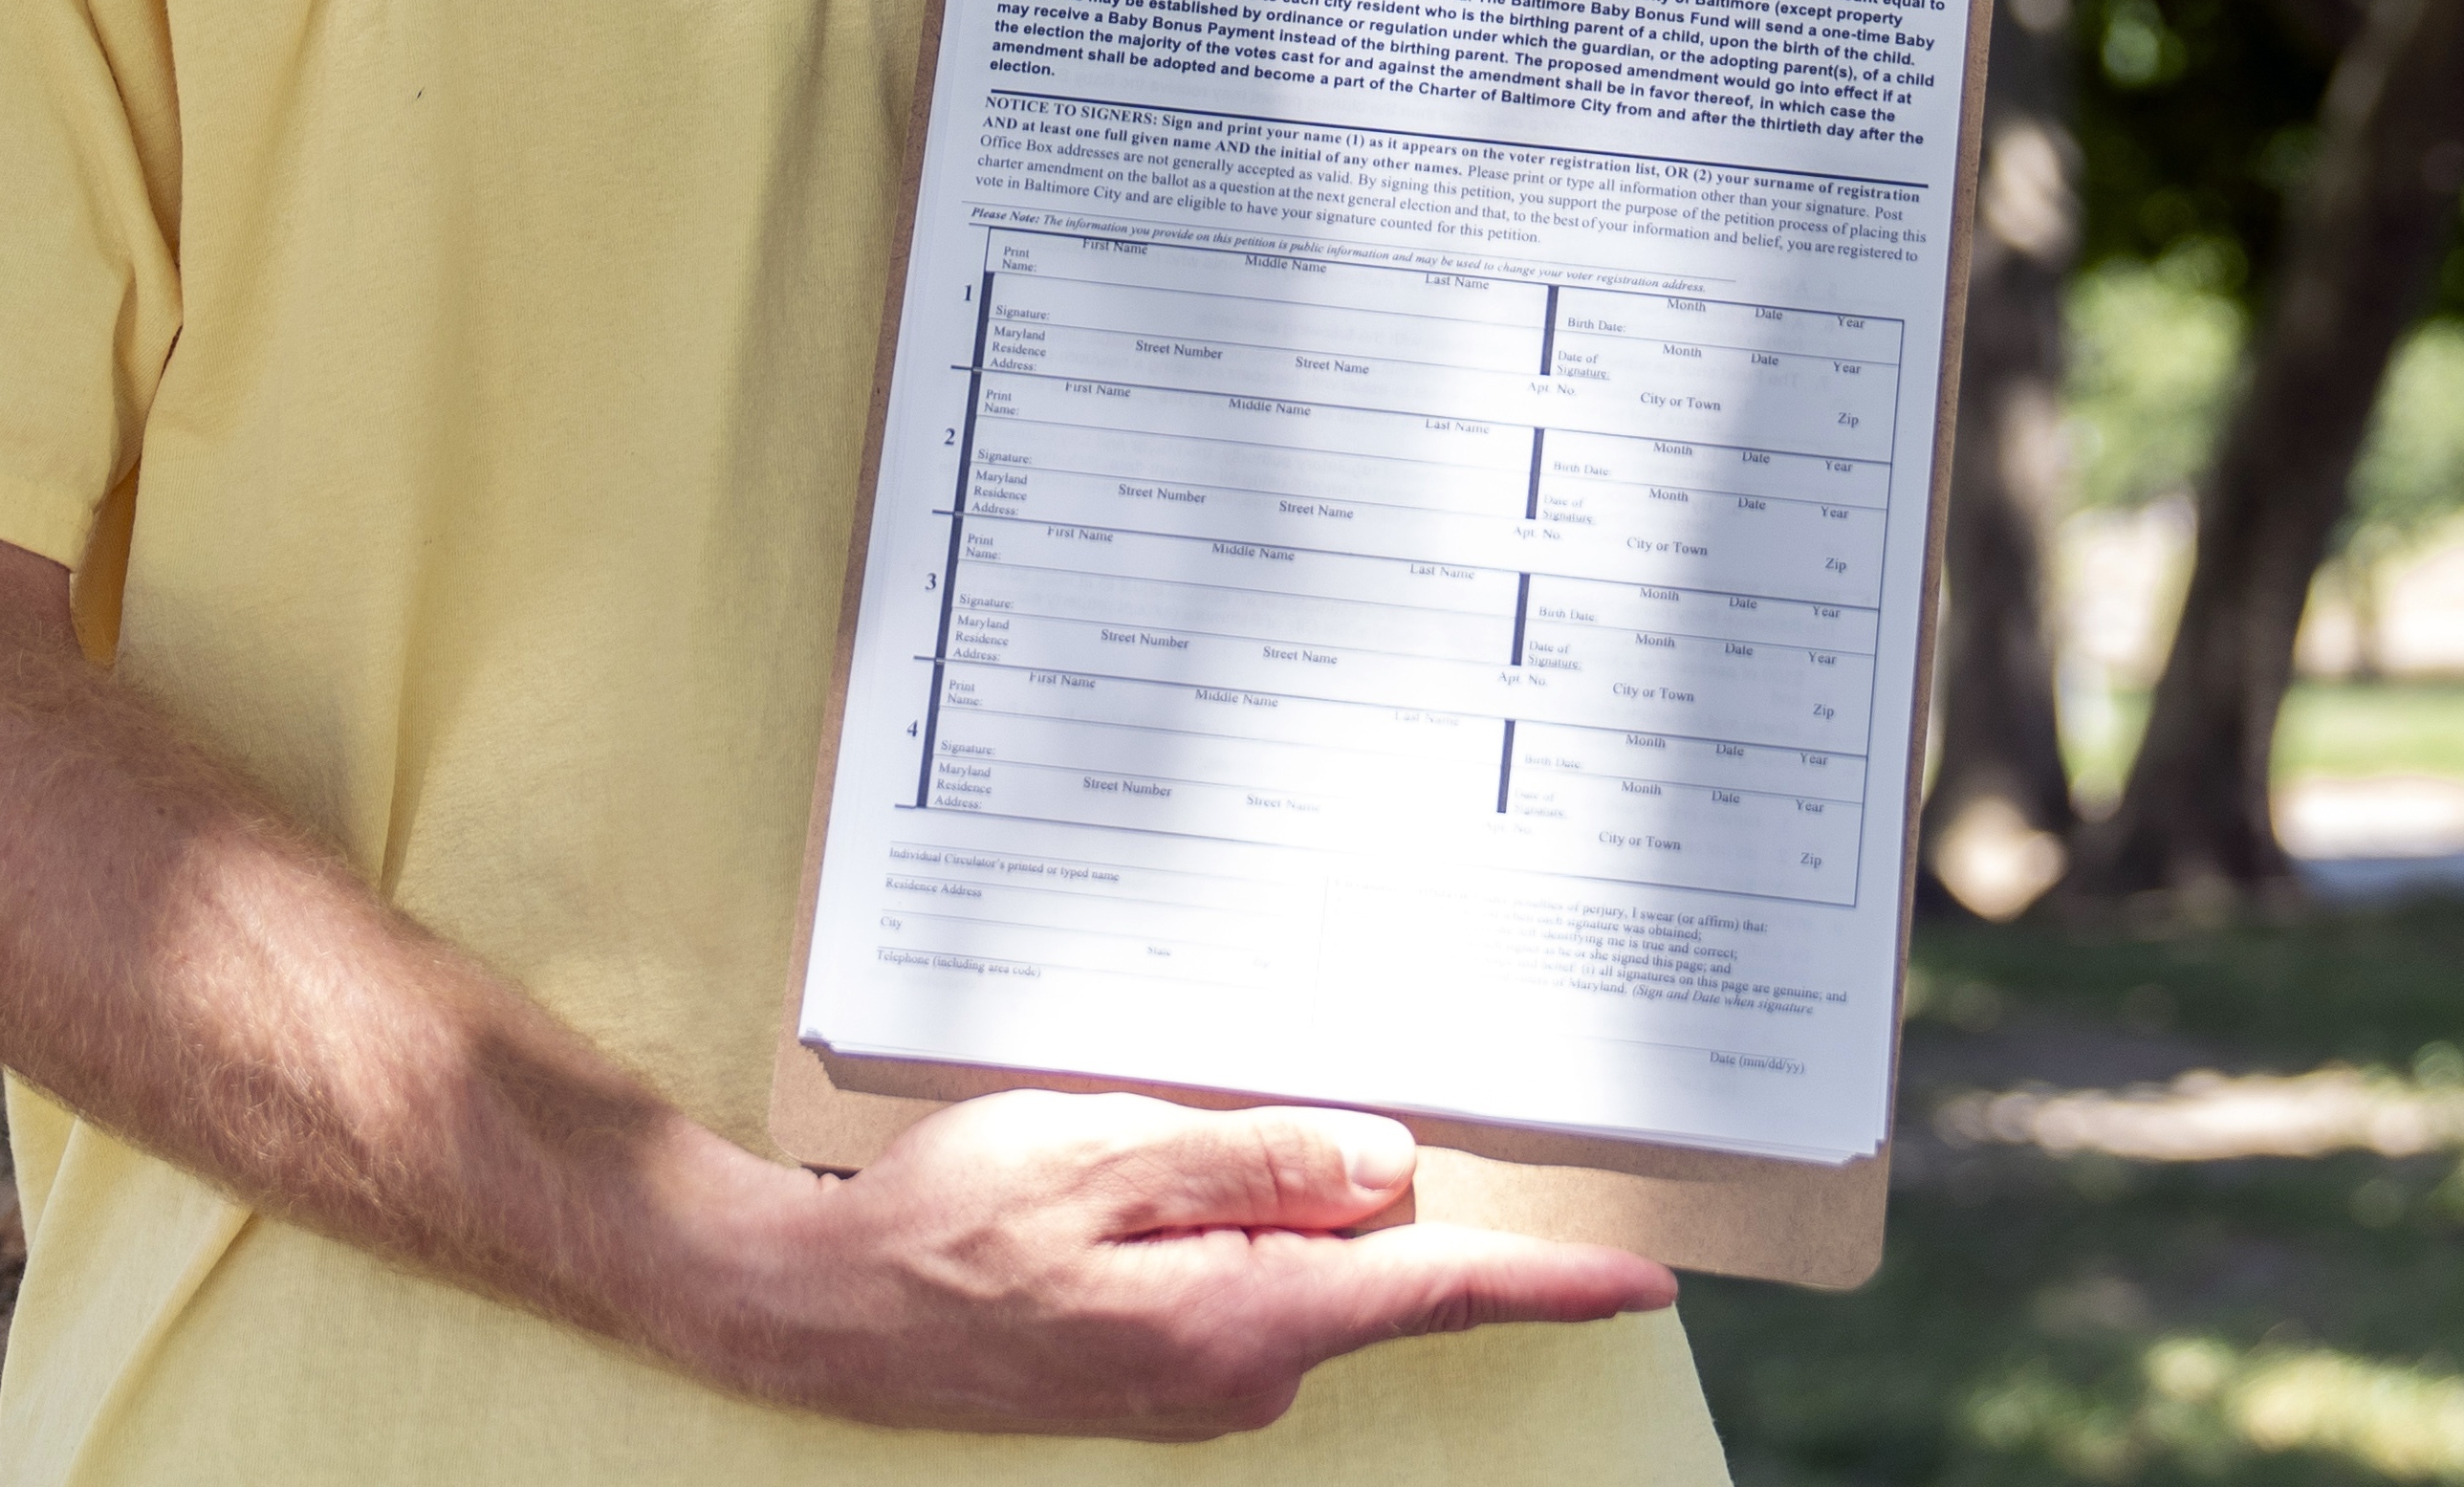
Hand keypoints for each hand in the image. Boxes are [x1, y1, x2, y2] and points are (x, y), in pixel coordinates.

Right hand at [695, 1089, 1673, 1436]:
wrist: (820, 1310)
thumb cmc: (947, 1225)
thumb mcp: (1105, 1156)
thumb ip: (1255, 1158)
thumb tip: (1392, 1165)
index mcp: (1242, 1321)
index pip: (1433, 1291)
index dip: (1545, 1279)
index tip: (1643, 1278)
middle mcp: (1240, 1370)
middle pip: (1371, 1264)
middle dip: (1384, 1182)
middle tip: (1354, 1087)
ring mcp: (1200, 1376)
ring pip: (1300, 1262)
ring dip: (1283, 1189)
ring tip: (1175, 1127)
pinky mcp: (1162, 1360)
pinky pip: (1242, 1276)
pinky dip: (1234, 1215)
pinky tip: (1161, 1165)